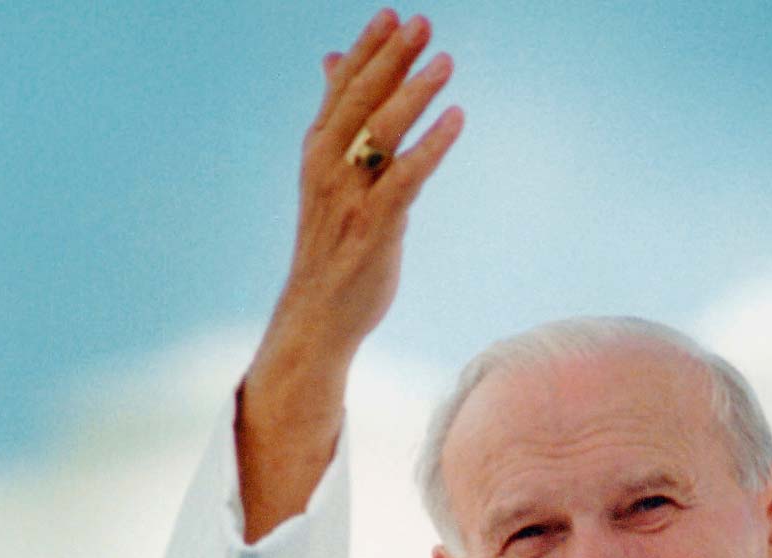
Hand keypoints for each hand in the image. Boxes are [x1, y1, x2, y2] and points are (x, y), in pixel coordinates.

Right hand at [264, 9, 462, 368]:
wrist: (317, 314)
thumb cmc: (329, 248)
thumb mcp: (326, 179)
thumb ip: (337, 123)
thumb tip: (334, 62)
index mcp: (317, 153)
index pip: (341, 89)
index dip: (367, 50)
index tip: (392, 16)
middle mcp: (328, 168)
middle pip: (362, 101)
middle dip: (392, 59)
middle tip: (422, 23)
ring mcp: (350, 197)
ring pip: (382, 132)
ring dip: (415, 93)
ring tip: (445, 61)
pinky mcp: (375, 226)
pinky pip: (406, 176)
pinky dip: (432, 145)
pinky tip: (455, 119)